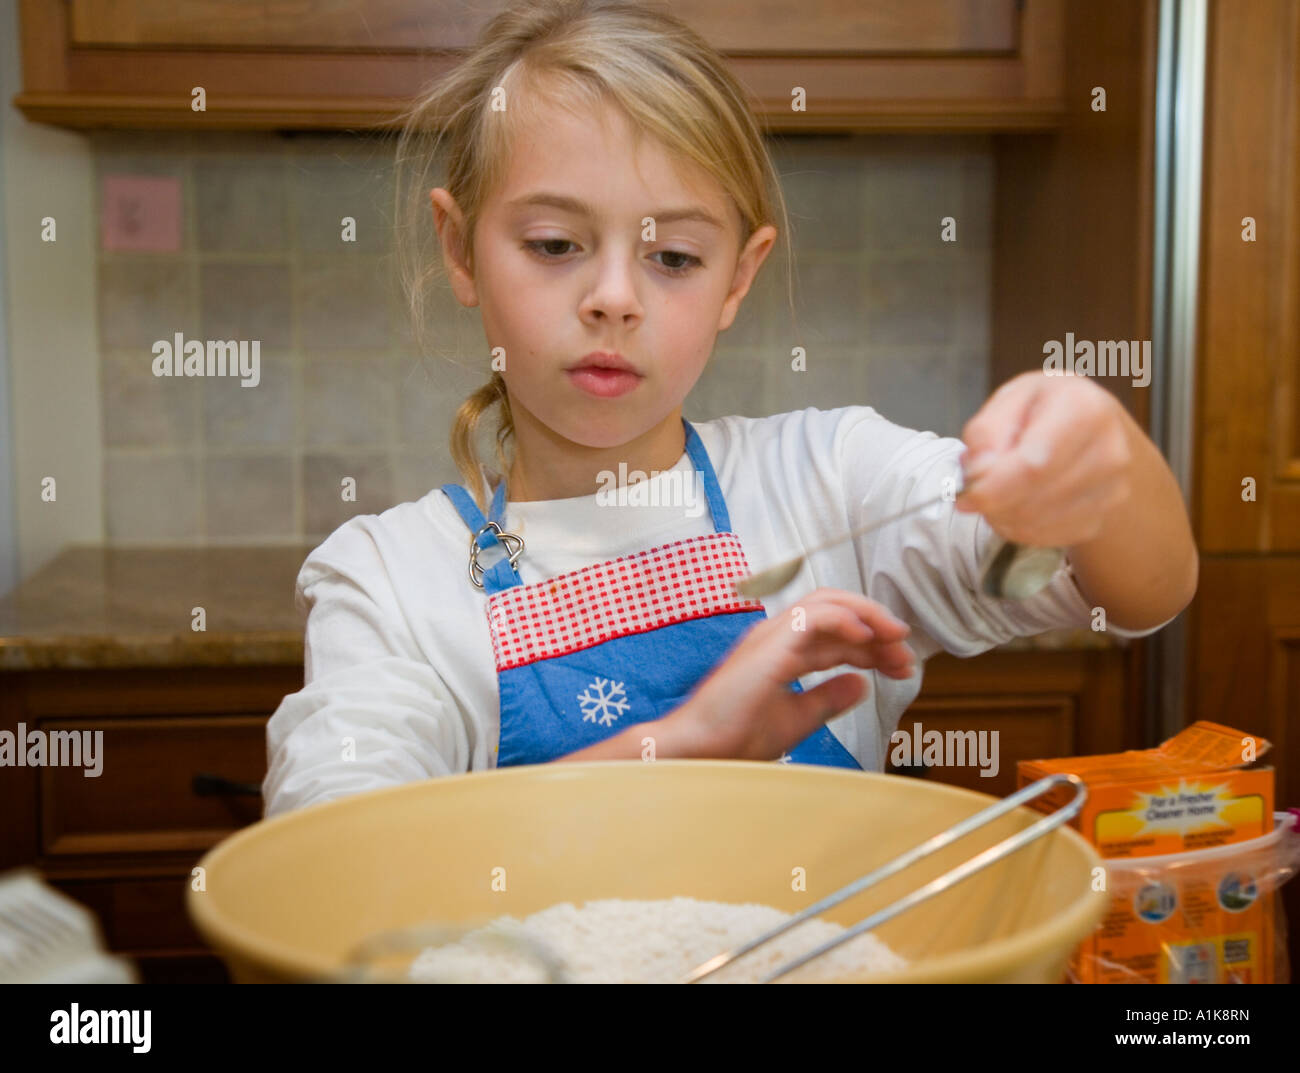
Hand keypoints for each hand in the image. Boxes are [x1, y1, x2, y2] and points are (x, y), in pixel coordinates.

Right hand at [665, 588, 914, 760]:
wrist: (700, 750)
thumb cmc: (734, 737)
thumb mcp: (796, 718)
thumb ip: (827, 699)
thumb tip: (861, 684)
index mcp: (783, 652)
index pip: (838, 636)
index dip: (874, 649)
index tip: (901, 668)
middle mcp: (778, 636)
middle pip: (839, 613)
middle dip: (879, 630)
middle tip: (907, 656)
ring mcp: (772, 636)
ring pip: (828, 603)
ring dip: (868, 617)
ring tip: (895, 639)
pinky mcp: (770, 643)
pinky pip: (814, 616)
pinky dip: (846, 620)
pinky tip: (867, 638)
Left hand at [955, 372, 1134, 546]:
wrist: (1092, 427)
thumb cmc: (1044, 409)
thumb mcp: (1008, 400)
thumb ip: (986, 433)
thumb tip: (980, 474)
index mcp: (1084, 410)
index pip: (1033, 465)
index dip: (993, 489)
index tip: (966, 495)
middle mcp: (1109, 452)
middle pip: (1035, 500)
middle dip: (993, 504)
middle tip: (974, 493)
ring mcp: (1112, 490)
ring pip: (1040, 524)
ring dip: (1003, 518)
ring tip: (994, 495)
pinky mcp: (1102, 518)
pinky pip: (1049, 538)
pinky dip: (1021, 529)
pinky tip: (1014, 508)